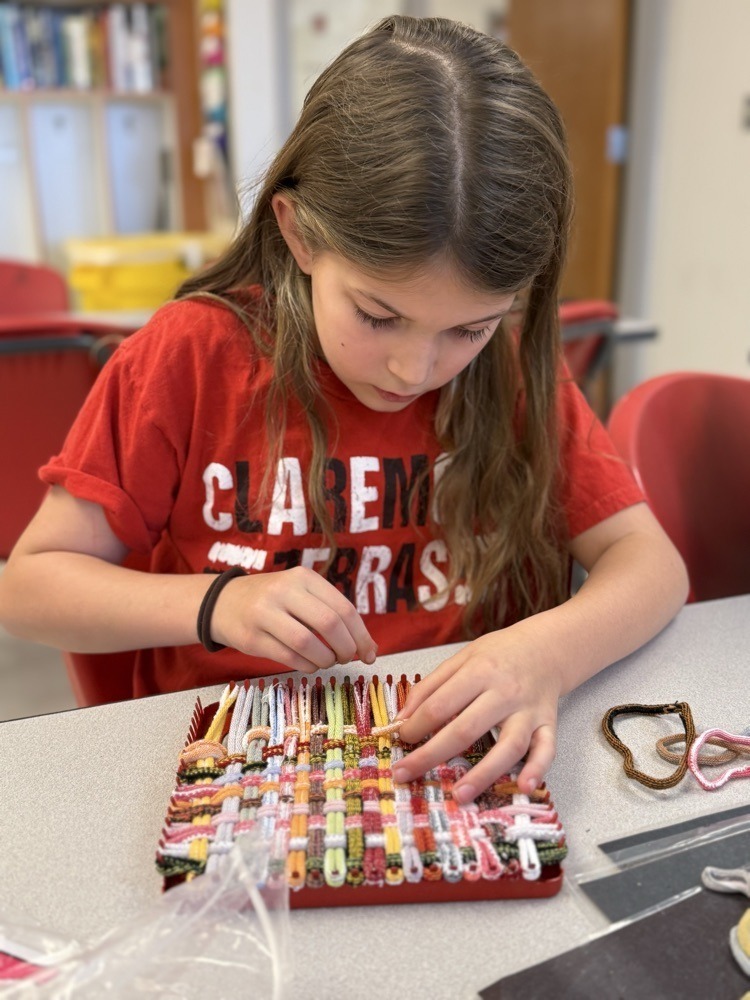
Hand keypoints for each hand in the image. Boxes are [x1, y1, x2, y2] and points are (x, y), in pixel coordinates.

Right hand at [209, 566, 376, 671]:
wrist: (224, 602)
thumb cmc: (275, 601)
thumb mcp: (302, 594)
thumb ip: (334, 614)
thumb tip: (370, 647)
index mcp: (303, 578)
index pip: (343, 608)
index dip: (361, 635)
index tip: (370, 653)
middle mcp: (284, 591)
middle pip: (329, 624)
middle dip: (346, 649)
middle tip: (348, 658)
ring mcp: (265, 614)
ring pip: (308, 643)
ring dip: (326, 660)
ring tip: (328, 661)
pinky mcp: (252, 638)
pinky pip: (289, 657)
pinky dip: (307, 666)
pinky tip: (310, 664)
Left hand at [392, 623, 561, 801]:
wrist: (546, 647)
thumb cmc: (498, 655)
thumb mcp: (462, 658)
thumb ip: (431, 686)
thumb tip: (402, 718)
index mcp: (480, 671)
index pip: (441, 704)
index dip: (416, 725)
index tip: (401, 739)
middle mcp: (505, 692)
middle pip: (466, 729)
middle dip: (431, 755)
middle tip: (404, 773)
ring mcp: (528, 711)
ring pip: (507, 746)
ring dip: (484, 773)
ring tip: (459, 795)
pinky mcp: (548, 725)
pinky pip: (546, 750)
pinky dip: (537, 770)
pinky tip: (524, 787)